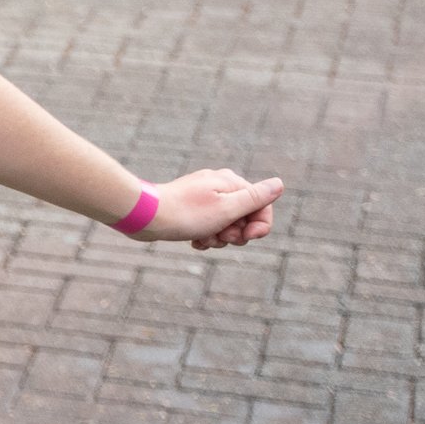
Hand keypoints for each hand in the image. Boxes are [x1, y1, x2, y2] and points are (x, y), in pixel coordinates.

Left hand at [129, 169, 283, 247]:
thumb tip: (279, 183)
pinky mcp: (190, 208)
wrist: (145, 216)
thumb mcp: (227, 208)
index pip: (262, 206)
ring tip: (203, 239)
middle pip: (245, 217)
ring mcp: (203, 196)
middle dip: (236, 233)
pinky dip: (206, 236)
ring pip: (227, 224)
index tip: (247, 238)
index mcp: (230, 181)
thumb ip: (255, 198)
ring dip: (219, 237)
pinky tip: (195, 242)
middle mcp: (218, 185)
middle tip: (219, 236)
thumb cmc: (187, 213)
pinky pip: (209, 226)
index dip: (260, 226)